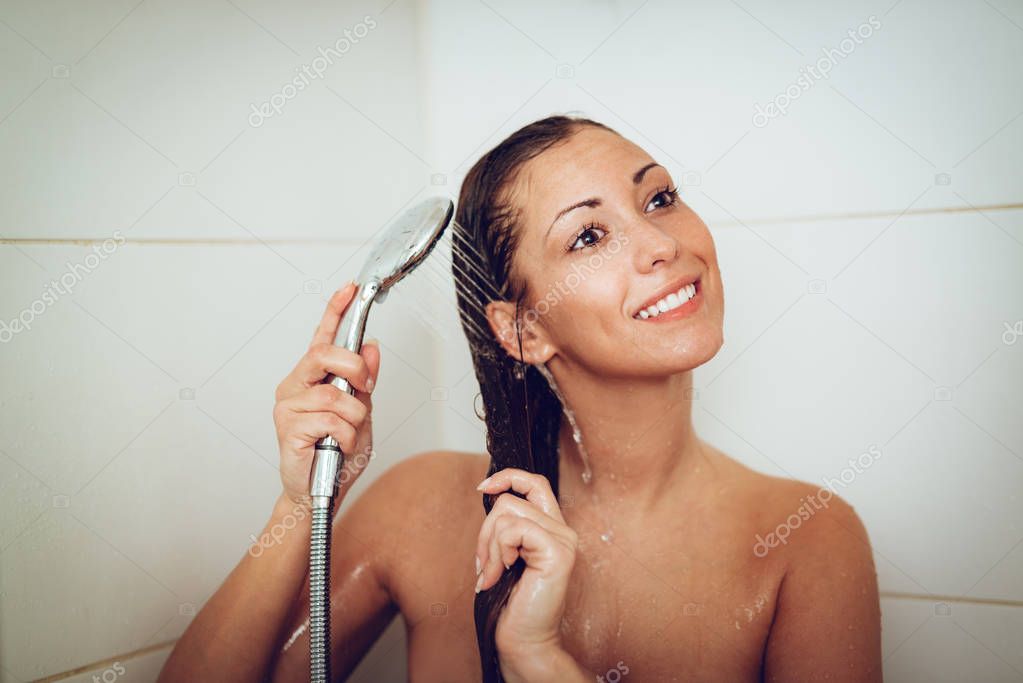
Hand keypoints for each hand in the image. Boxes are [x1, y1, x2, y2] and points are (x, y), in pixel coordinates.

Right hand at [272, 282, 380, 510]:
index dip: (335, 310)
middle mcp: (295, 385)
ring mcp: (288, 405)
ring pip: (335, 395)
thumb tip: (373, 349)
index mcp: (313, 378)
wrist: (319, 493)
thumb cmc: (336, 455)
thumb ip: (365, 382)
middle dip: (354, 368)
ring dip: (353, 418)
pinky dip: (345, 437)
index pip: (322, 337)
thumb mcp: (362, 414)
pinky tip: (336, 447)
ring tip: (345, 435)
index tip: (350, 289)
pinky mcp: (288, 428)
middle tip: (365, 387)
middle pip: (325, 355)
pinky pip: (331, 421)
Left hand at [474, 468, 579, 680]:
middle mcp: (564, 531)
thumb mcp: (506, 555)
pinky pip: (512, 530)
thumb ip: (506, 526)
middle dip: (485, 531)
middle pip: (511, 499)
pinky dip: (497, 552)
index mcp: (553, 529)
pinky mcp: (558, 552)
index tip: (483, 487)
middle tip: (482, 565)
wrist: (525, 641)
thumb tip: (488, 492)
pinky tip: (501, 574)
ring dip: (488, 546)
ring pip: (506, 513)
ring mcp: (564, 540)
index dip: (508, 477)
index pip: (536, 482)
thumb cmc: (512, 604)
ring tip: (492, 574)